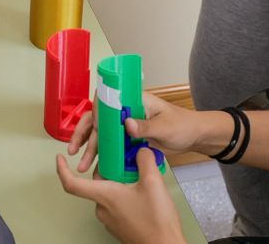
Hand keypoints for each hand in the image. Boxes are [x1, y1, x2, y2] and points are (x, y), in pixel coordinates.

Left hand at [55, 147, 185, 243]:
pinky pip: (116, 202)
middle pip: (96, 182)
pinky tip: (142, 189)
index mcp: (104, 196)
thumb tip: (141, 151)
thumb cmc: (155, 222)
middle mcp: (103, 208)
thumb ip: (144, 160)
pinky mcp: (120, 224)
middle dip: (108, 167)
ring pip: (108, 191)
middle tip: (123, 157)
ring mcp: (110, 218)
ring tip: (138, 173)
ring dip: (119, 179)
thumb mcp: (153, 182)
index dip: (62, 169)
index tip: (60, 158)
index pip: (72, 183)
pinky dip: (124, 191)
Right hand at [65, 92, 210, 173]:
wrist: (194, 137)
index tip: (88, 126)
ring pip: (102, 135)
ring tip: (83, 165)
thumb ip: (146, 126)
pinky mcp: (130, 140)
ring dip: (91, 149)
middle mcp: (126, 112)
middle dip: (84, 134)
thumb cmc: (183, 125)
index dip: (95, 111)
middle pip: (98, 119)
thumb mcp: (166, 126)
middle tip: (74, 150)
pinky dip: (103, 156)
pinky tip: (96, 168)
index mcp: (134, 100)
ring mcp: (127, 127)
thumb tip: (127, 123)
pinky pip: (112, 147)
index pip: (107, 99)